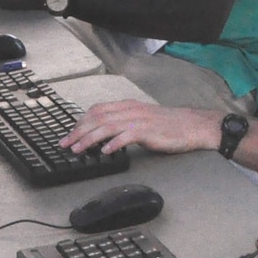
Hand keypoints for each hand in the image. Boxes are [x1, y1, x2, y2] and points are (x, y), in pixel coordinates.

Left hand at [59, 100, 220, 156]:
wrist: (192, 126)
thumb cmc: (168, 125)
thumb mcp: (142, 119)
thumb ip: (124, 124)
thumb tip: (104, 135)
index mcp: (128, 106)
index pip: (97, 110)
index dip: (80, 122)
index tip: (70, 134)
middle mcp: (131, 110)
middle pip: (97, 118)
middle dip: (78, 131)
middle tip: (65, 144)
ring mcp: (139, 119)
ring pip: (107, 126)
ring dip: (89, 138)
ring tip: (78, 149)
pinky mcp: (148, 131)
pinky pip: (126, 136)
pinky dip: (113, 143)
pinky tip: (105, 152)